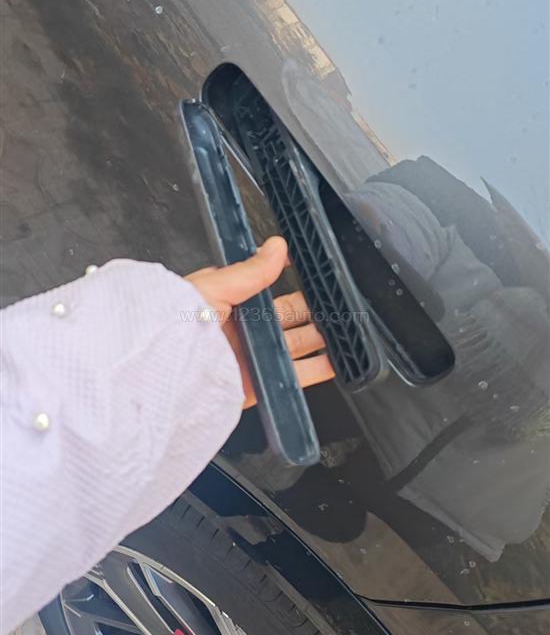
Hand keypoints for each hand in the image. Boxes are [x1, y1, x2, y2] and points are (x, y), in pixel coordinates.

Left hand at [186, 237, 333, 407]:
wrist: (157, 375)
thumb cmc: (169, 327)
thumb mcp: (211, 288)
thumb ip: (249, 271)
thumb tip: (276, 248)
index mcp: (226, 303)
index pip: (267, 290)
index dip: (292, 285)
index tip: (316, 281)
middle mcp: (239, 331)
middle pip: (286, 319)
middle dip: (311, 312)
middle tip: (336, 307)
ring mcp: (248, 359)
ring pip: (293, 347)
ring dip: (318, 339)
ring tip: (343, 332)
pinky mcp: (254, 387)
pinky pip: (290, 379)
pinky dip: (314, 371)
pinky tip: (332, 363)